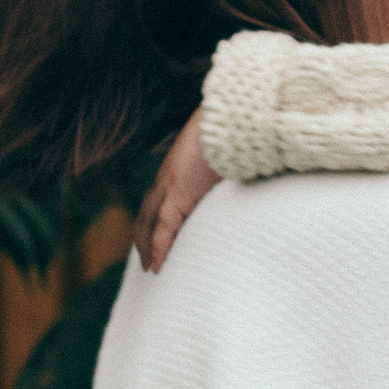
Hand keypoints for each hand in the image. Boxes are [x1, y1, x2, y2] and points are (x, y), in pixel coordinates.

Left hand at [133, 107, 220, 272]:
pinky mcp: (177, 192)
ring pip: (148, 223)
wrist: (230, 119)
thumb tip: (245, 187)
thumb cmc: (233, 135)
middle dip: (144, 238)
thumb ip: (225, 176)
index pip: (157, 200)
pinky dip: (159, 247)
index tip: (155, 240)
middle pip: (146, 214)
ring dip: (147, 246)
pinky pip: (163, 227)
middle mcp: (167, 178)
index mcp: (176, 171)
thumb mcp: (227, 161)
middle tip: (147, 262)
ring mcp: (169, 185)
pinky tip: (159, 265)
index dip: (154, 222)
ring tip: (152, 268)